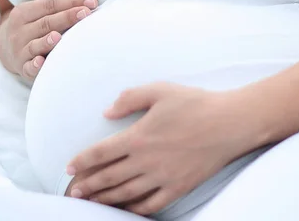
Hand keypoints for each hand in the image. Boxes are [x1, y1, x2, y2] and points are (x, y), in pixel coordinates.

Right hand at [0, 0, 97, 79]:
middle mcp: (19, 30)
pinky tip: (41, 62)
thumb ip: (62, 7)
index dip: (71, 1)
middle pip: (46, 23)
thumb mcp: (39, 13)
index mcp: (24, 12)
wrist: (4, 49)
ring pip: (35, 45)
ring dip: (47, 41)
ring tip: (58, 37)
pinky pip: (28, 67)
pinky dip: (34, 65)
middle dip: (67, 17)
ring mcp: (19, 49)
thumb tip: (92, 0)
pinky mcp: (22, 67)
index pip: (50, 4)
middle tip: (85, 14)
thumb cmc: (32, 27)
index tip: (91, 2)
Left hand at [65, 82, 246, 216]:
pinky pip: (151, 204)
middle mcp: (146, 161)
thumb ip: (130, 98)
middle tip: (74, 192)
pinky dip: (134, 209)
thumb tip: (107, 112)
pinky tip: (125, 209)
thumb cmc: (195, 103)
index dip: (82, 162)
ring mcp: (162, 178)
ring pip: (126, 193)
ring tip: (90, 202)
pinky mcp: (179, 187)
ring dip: (105, 199)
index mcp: (138, 137)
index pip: (101, 153)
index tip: (69, 168)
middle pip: (109, 177)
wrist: (230, 123)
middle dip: (89, 185)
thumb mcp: (160, 90)